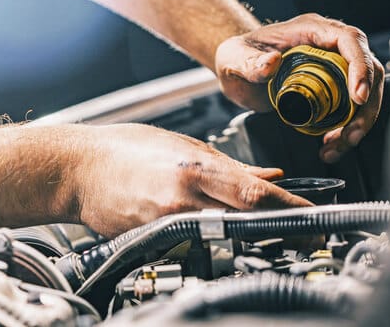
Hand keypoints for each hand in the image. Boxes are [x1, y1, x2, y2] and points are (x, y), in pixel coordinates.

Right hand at [68, 124, 311, 237]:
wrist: (76, 170)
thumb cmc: (124, 149)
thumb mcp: (185, 147)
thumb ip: (231, 166)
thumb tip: (269, 175)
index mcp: (195, 171)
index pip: (257, 194)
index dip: (291, 208)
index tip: (314, 215)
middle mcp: (184, 201)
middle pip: (247, 221)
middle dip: (281, 228)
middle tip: (305, 232)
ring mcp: (168, 225)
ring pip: (226, 236)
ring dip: (253, 236)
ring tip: (275, 234)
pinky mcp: (155, 241)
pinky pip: (197, 243)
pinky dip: (219, 240)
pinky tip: (228, 235)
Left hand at [215, 13, 383, 162]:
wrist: (238, 68)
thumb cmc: (238, 55)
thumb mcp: (235, 57)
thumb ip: (249, 61)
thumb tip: (271, 63)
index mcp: (312, 30)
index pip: (350, 40)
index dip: (361, 67)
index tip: (358, 97)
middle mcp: (330, 45)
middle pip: (370, 69)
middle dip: (367, 105)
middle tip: (351, 134)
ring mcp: (335, 66)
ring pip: (366, 92)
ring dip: (360, 122)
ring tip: (339, 145)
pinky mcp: (333, 87)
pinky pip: (352, 107)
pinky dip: (347, 128)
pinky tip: (330, 144)